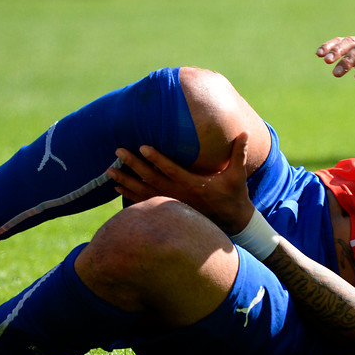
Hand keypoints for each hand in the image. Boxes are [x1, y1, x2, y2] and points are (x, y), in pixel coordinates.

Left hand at [107, 132, 254, 233]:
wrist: (234, 222)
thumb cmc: (235, 196)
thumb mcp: (238, 175)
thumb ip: (239, 153)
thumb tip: (245, 132)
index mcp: (195, 185)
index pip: (172, 170)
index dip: (157, 159)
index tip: (142, 147)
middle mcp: (180, 196)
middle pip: (152, 179)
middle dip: (133, 165)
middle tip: (118, 151)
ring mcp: (173, 205)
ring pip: (144, 193)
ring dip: (126, 182)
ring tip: (109, 171)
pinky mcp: (170, 210)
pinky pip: (146, 204)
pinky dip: (130, 196)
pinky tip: (117, 189)